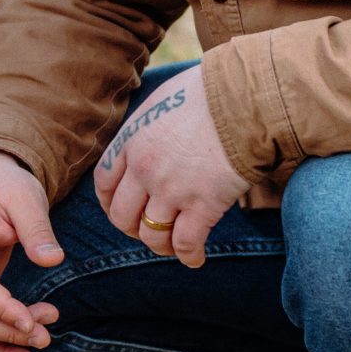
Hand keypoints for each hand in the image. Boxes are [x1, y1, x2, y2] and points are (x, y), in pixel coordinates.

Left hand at [92, 66, 246, 267]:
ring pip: (151, 236)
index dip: (109, 203)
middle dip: (132, 230)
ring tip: (173, 245)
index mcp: (131, 140)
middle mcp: (144, 168)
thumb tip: (149, 136)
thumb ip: (148, 126)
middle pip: (122, 216)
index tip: (121, 210)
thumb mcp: (163, 100)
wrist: (245, 98)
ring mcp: (172, 189)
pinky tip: (196, 259)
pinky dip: (189, 256)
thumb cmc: (210, 93)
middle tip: (147, 231)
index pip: (104, 183)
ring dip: (161, 246)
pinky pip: (186, 243)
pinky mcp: (203, 205)